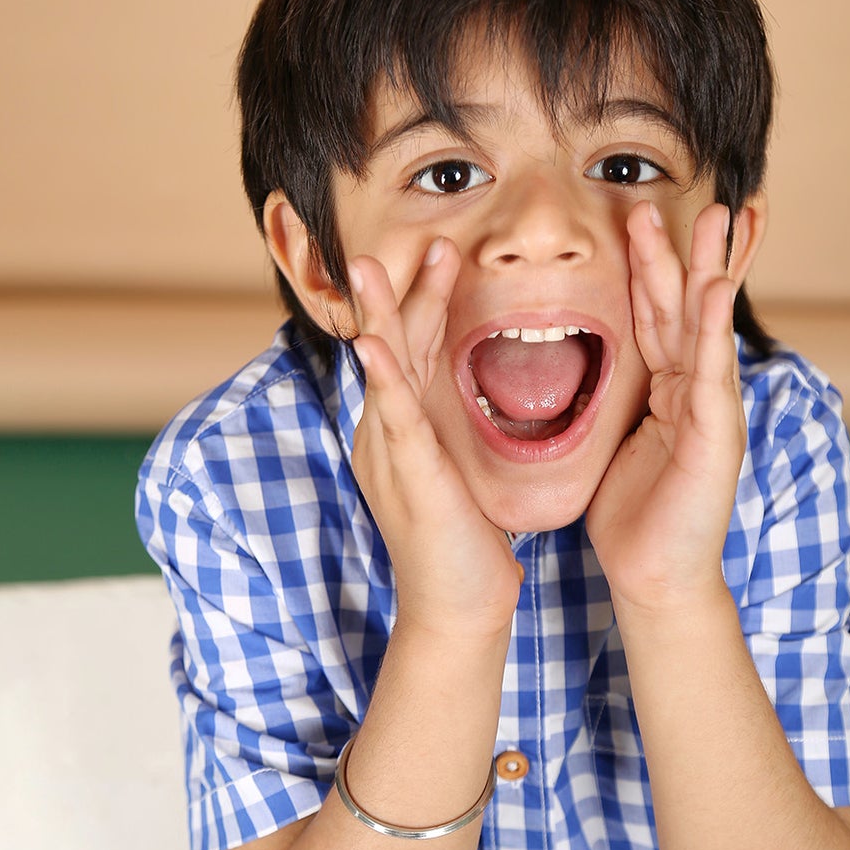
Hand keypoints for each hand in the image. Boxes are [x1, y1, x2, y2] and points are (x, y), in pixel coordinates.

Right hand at [349, 240, 521, 638]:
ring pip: (384, 372)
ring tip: (370, 267)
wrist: (460, 609)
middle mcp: (387, 436)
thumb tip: (479, 395)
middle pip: (394, 348)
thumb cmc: (467, 545)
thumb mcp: (460, 472)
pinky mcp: (407, 479)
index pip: (411, 352)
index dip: (423, 303)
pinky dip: (382, 379)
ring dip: (379, 316)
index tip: (445, 256)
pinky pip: (393, 420)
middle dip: (401, 292)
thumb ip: (458, 431)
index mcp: (402, 431)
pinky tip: (373, 345)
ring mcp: (390, 456)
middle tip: (414, 240)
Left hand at [586, 202, 745, 613]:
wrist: (655, 577)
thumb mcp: (612, 445)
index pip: (655, 316)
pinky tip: (713, 289)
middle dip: (684, 251)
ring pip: (705, 326)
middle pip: (683, 307)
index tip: (637, 217)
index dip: (648, 267)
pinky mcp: (716, 435)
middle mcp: (692, 391)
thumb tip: (579, 375)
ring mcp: (710, 410)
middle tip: (685, 197)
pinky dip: (711, 328)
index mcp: (665, 391)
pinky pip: (710, 371)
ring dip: (709, 269)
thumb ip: (610, 404)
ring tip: (717, 218)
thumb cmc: (633, 517)